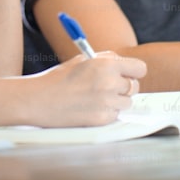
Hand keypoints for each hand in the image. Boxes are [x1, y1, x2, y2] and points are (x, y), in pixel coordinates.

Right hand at [25, 51, 147, 126]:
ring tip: (97, 97)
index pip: (139, 68)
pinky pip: (116, 115)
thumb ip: (105, 60)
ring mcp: (107, 103)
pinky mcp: (103, 120)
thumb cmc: (59, 78)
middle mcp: (110, 84)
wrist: (39, 100)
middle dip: (124, 86)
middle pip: (135, 86)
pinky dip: (107, 112)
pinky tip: (91, 107)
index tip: (128, 73)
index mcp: (106, 65)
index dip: (133, 71)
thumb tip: (122, 63)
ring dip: (117, 100)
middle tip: (109, 86)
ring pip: (127, 102)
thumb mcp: (82, 60)